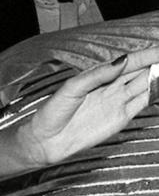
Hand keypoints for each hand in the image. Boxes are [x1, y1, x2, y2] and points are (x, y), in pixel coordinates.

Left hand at [21, 47, 158, 165]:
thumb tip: (121, 61)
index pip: (128, 62)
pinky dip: (155, 94)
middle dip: (157, 63)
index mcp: (98, 75)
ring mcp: (117, 102)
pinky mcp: (121, 118)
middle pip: (140, 71)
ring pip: (145, 85)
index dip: (146, 55)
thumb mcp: (72, 88)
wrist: (47, 140)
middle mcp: (110, 87)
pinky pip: (142, 103)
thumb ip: (97, 75)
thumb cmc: (53, 112)